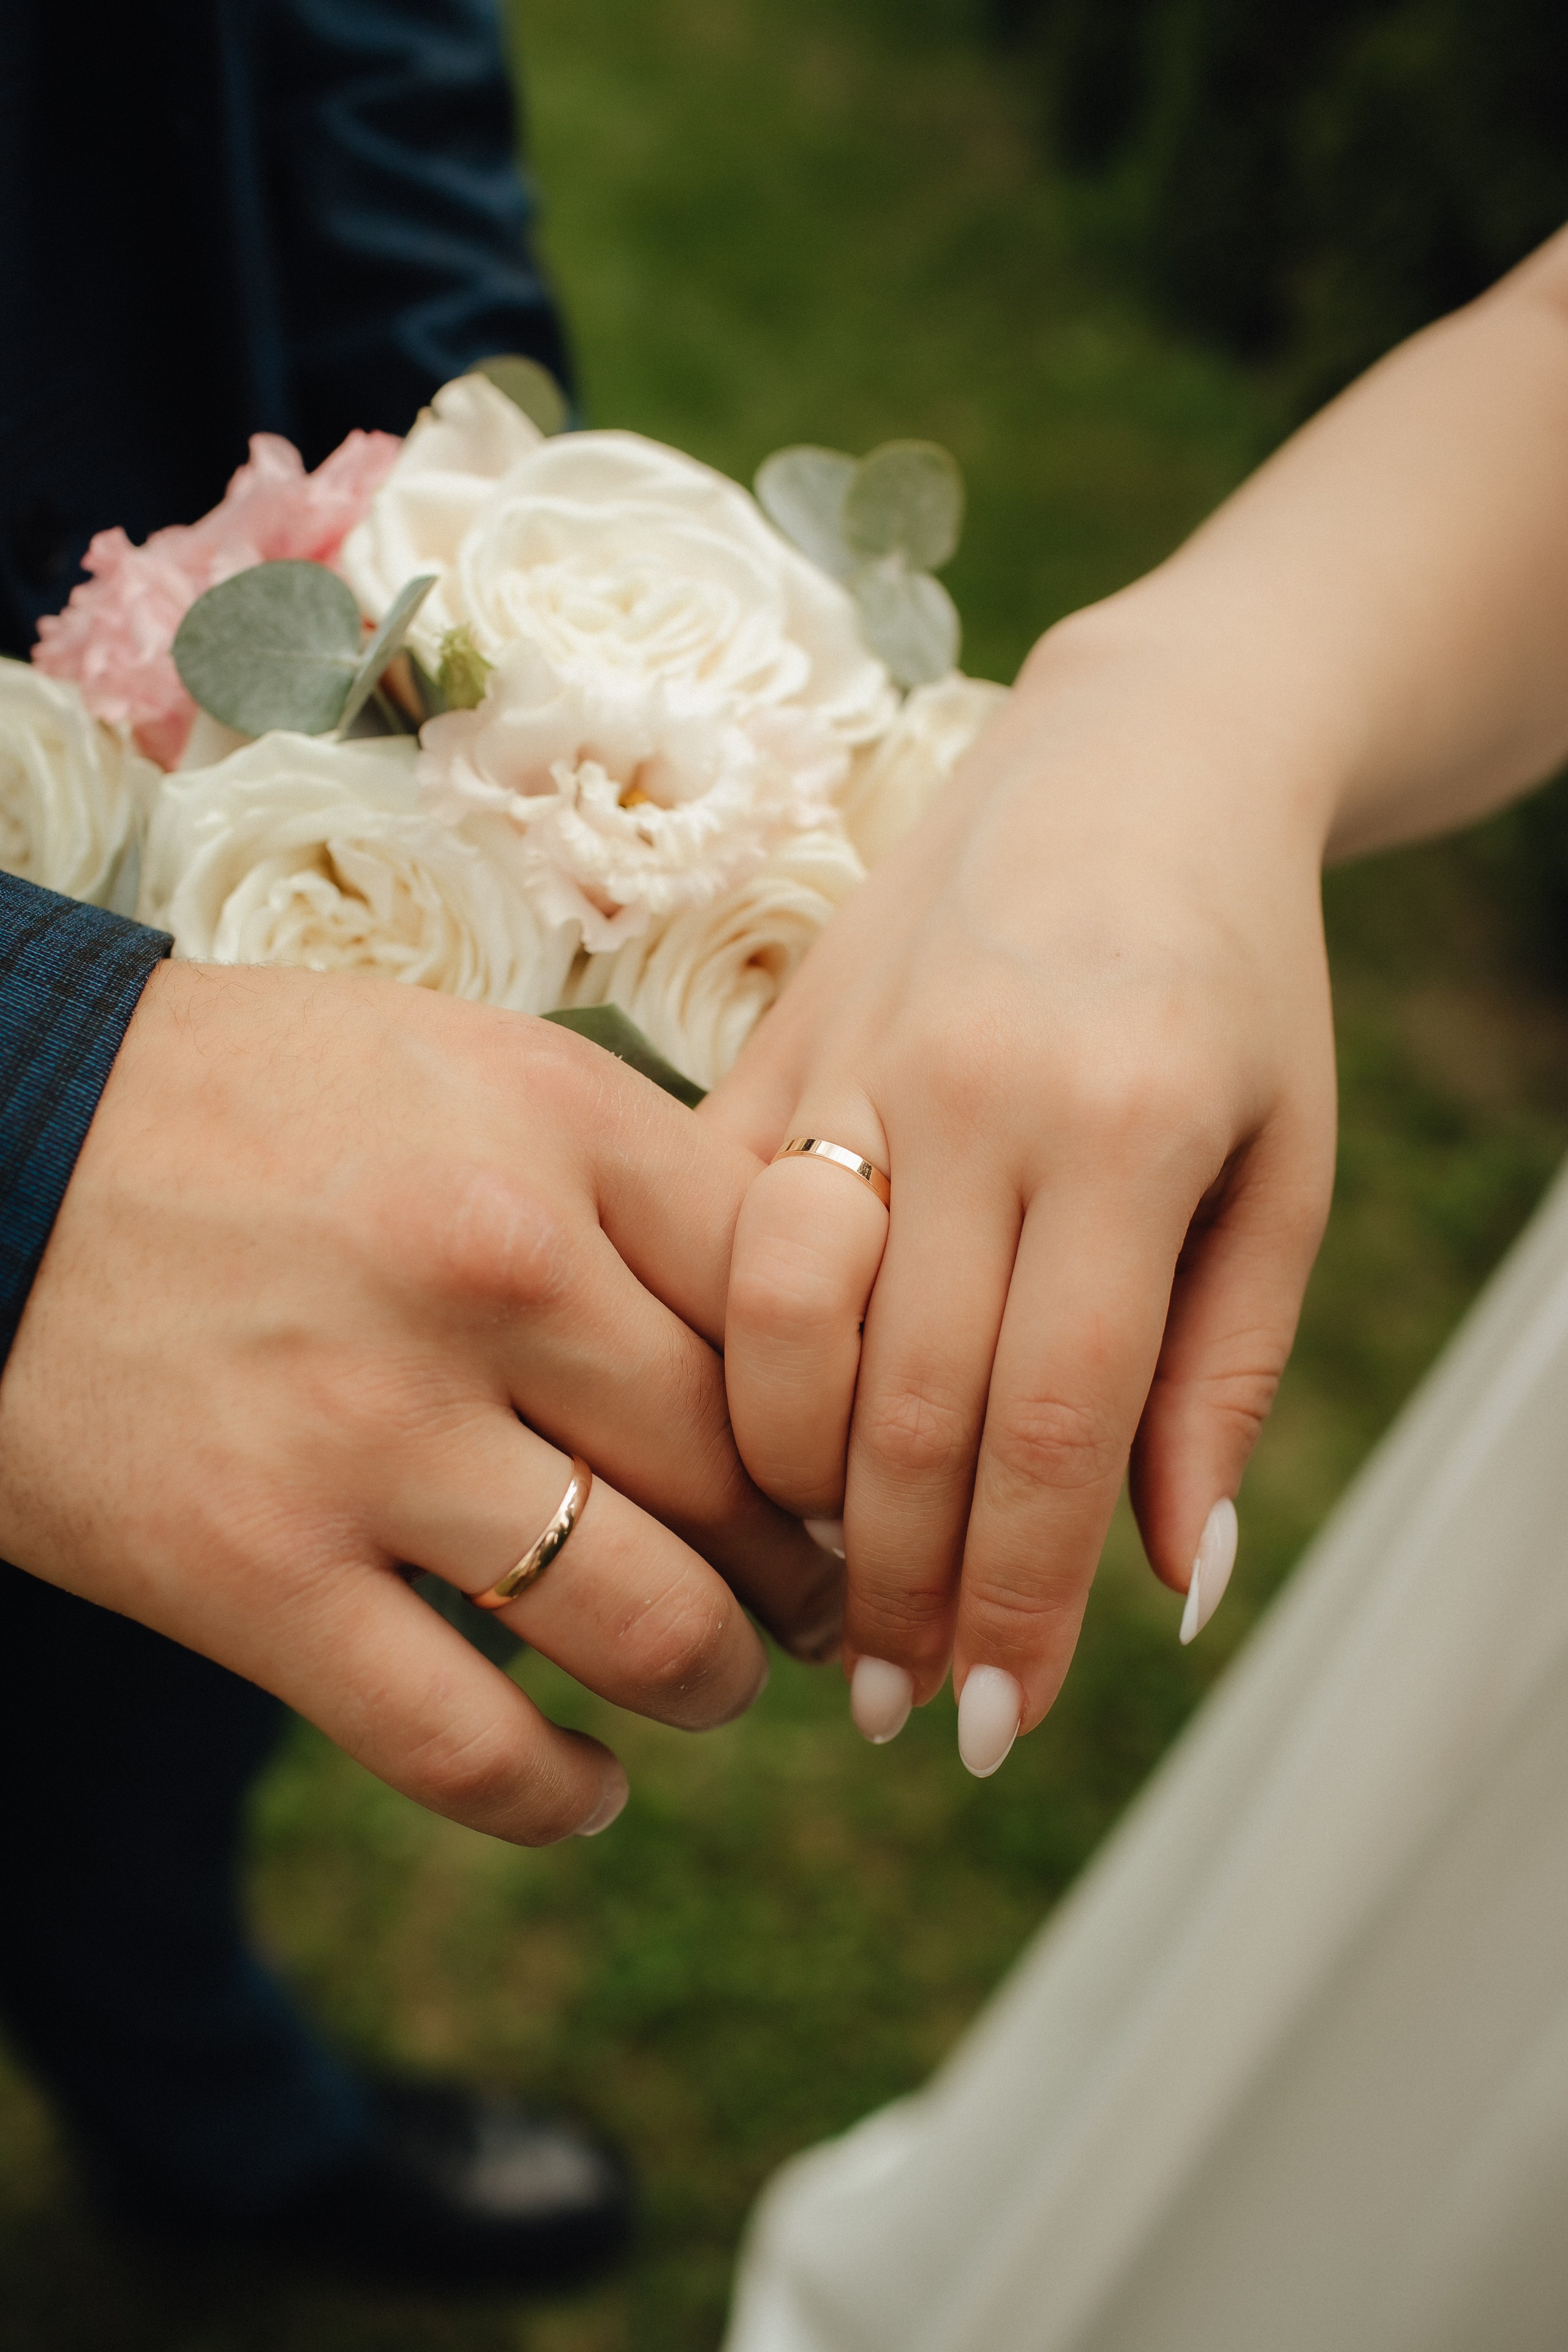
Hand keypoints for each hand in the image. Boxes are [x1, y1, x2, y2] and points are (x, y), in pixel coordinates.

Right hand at [0, 963, 838, 1841]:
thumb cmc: (250, 1107)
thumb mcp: (466, 1068)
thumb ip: (628, 1180)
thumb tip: (792, 1329)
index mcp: (561, 1123)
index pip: (799, 1307)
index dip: (852, 1418)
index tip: (855, 1473)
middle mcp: (494, 1267)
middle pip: (749, 1474)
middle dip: (805, 1567)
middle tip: (813, 1599)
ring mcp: (373, 1426)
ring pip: (651, 1626)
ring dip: (713, 1683)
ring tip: (711, 1684)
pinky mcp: (251, 1567)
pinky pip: (469, 1744)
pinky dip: (561, 1796)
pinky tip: (591, 1786)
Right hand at [706, 606, 1337, 1766]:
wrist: (1129, 757)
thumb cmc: (1235, 977)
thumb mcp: (1284, 1165)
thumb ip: (1223, 1371)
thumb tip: (1169, 1581)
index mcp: (1120, 1126)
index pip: (1049, 1422)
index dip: (1017, 1596)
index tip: (996, 1721)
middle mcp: (967, 1090)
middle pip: (899, 1400)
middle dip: (897, 1586)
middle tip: (896, 1707)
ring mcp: (848, 1053)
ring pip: (768, 1318)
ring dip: (785, 1487)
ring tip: (817, 1590)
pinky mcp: (769, 1035)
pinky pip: (705, 1224)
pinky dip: (714, 1353)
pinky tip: (741, 1442)